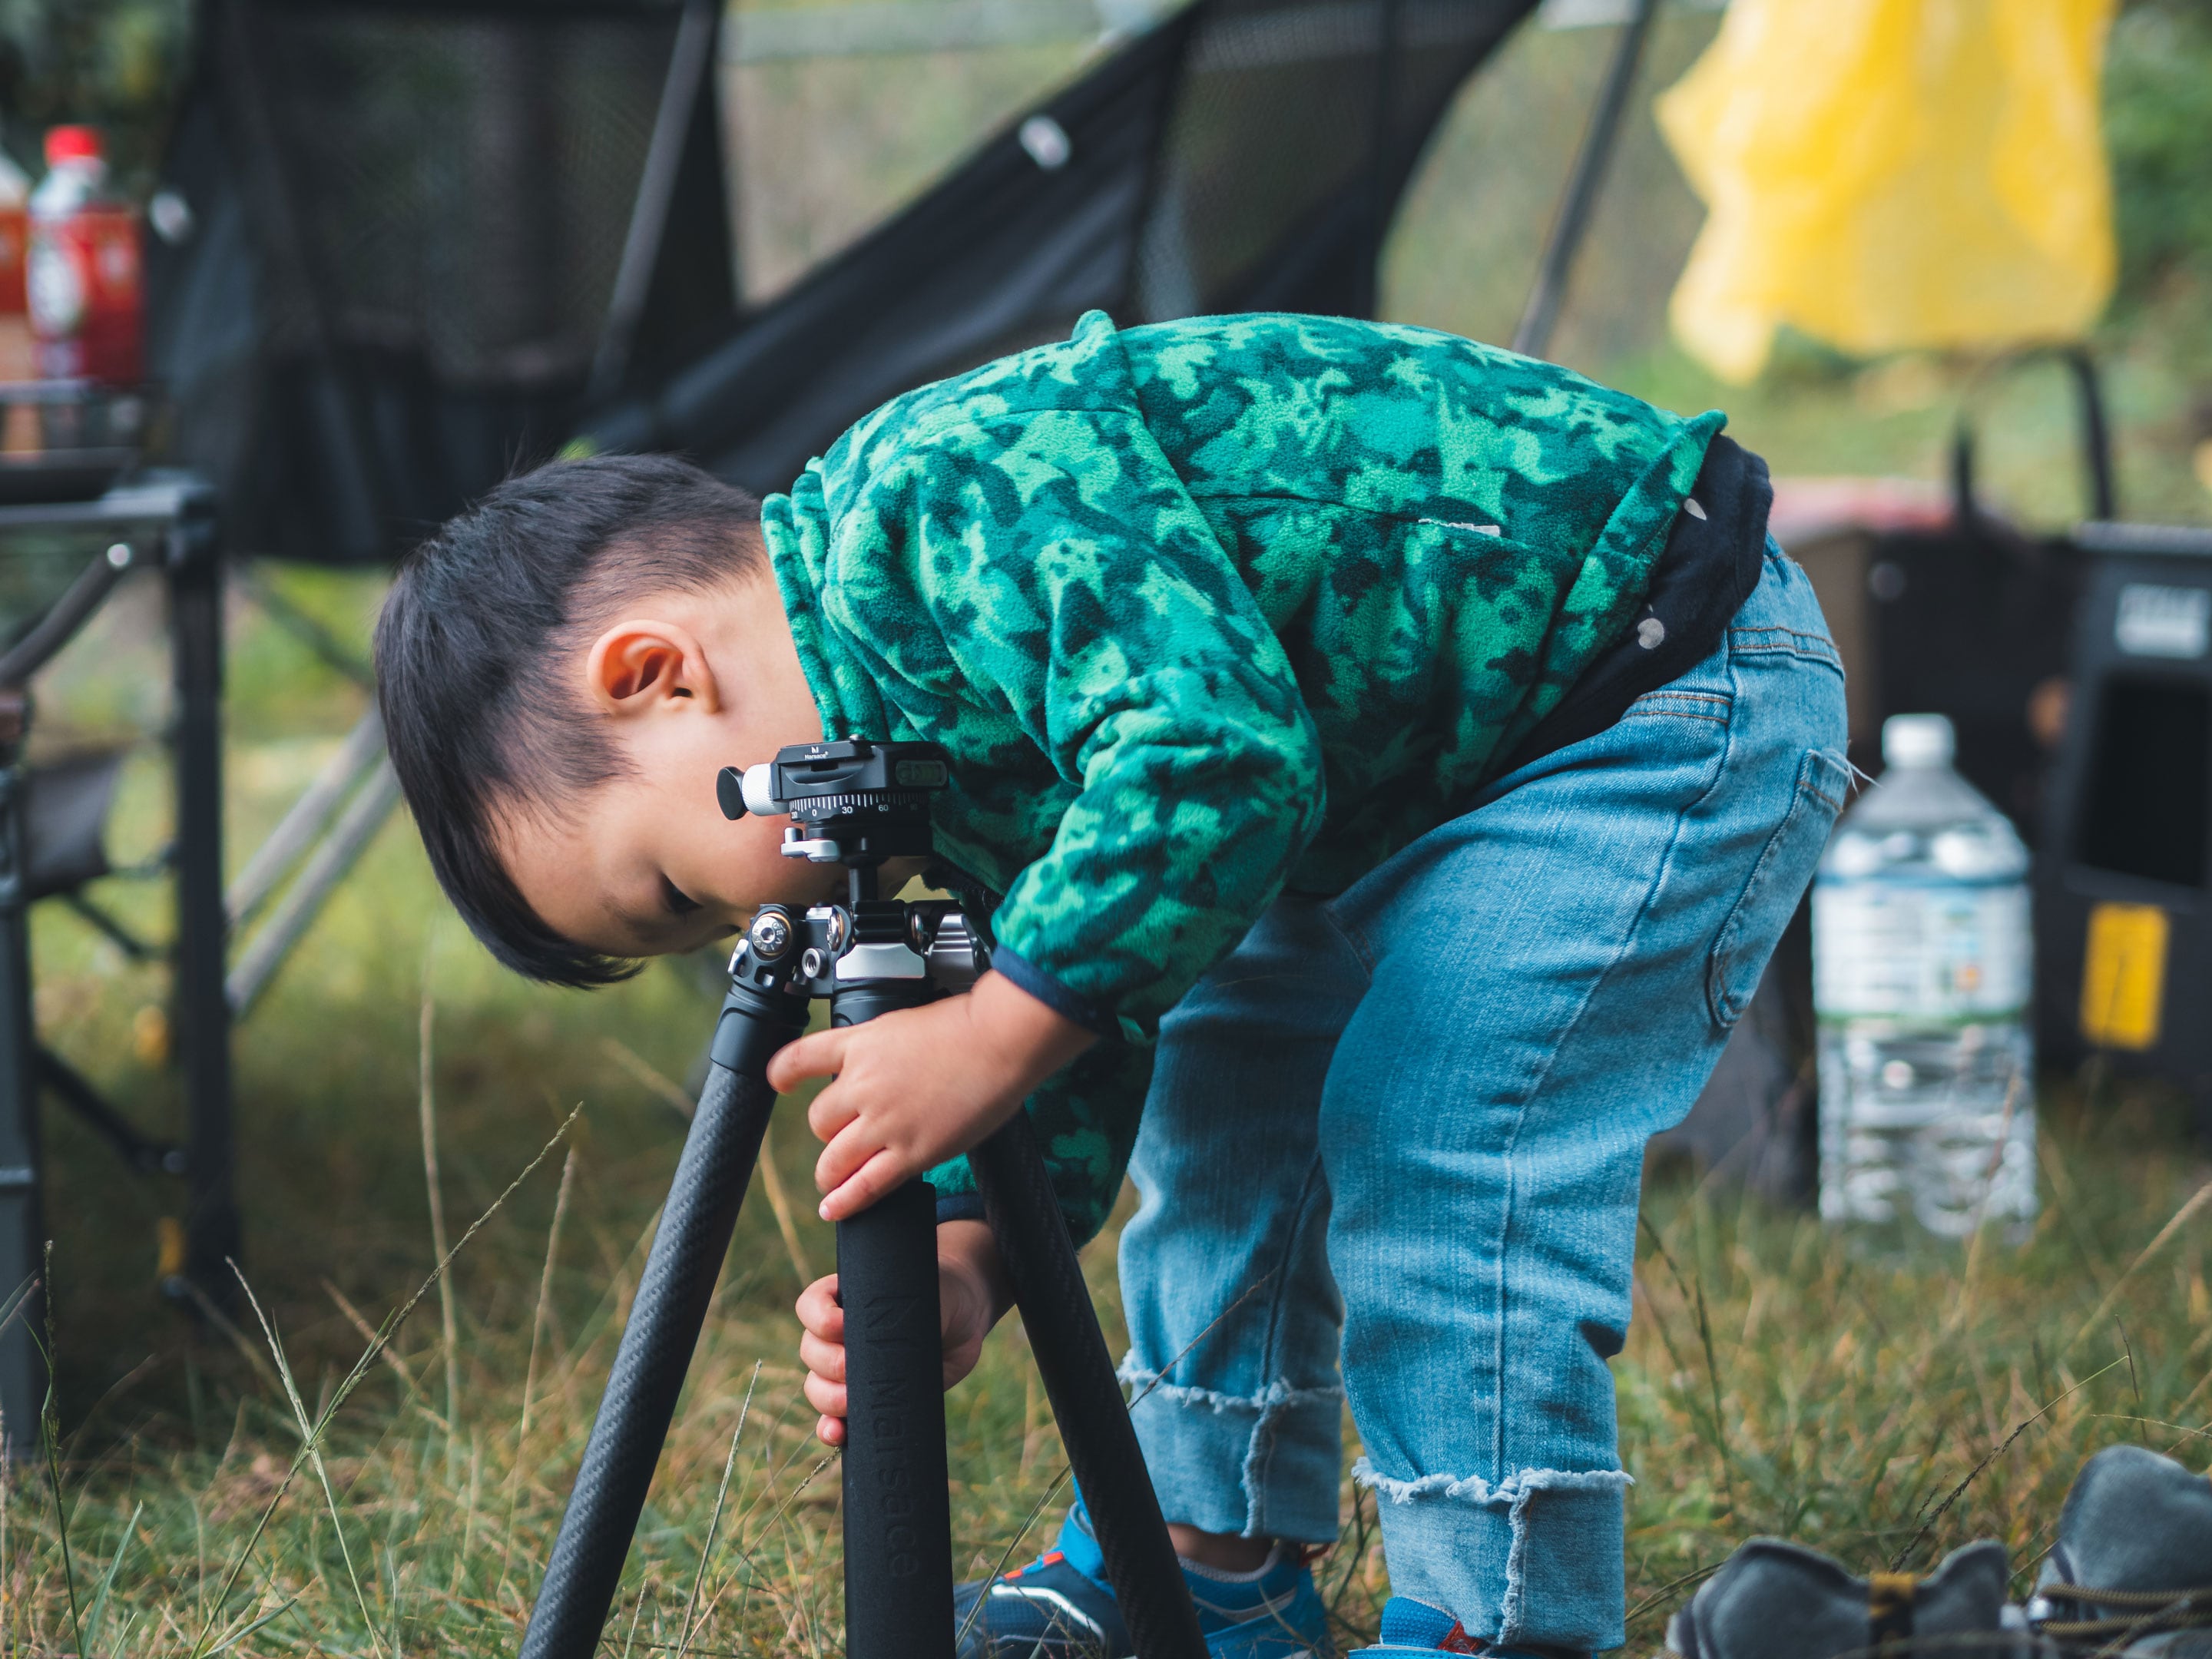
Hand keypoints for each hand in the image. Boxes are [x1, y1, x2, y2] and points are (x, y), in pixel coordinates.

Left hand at [766, 970, 1094, 1222]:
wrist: (999, 1041)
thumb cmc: (967, 1026)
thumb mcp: (906, 1024)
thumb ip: (882, 1048)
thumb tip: (876, 1065)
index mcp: (860, 1045)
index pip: (800, 1059)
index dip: (782, 1074)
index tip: (780, 1083)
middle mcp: (863, 1084)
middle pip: (819, 1120)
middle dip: (829, 1131)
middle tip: (846, 1135)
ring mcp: (884, 1122)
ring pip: (833, 1159)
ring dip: (830, 1172)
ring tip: (834, 1178)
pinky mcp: (910, 1152)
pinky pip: (866, 1186)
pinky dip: (844, 1203)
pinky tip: (833, 1209)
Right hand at [797, 1220, 1008, 1444]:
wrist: (963, 1318)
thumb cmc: (941, 1295)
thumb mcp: (924, 1292)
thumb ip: (904, 1312)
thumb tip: (890, 1350)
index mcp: (843, 1298)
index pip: (811, 1307)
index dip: (820, 1320)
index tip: (843, 1326)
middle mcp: (837, 1334)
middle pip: (811, 1351)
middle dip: (829, 1364)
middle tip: (853, 1369)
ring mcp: (848, 1369)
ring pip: (817, 1387)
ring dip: (827, 1398)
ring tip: (850, 1403)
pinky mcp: (864, 1400)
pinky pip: (834, 1417)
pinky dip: (830, 1428)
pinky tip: (838, 1434)